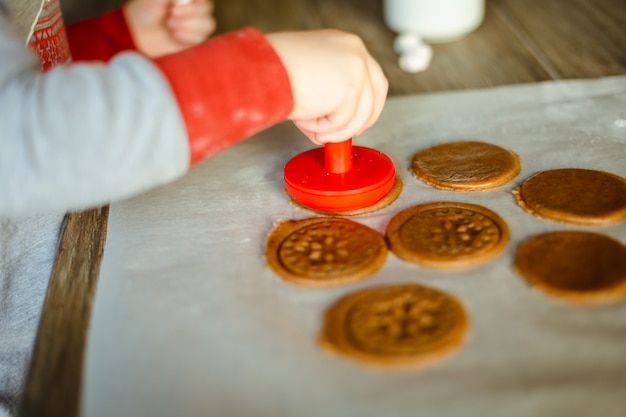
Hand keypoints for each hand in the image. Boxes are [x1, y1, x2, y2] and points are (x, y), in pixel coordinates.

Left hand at [124, 0, 215, 57]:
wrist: (138, 35)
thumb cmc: (145, 12)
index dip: (199, 0)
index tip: (192, 0)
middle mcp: (194, 9)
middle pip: (207, 9)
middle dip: (191, 12)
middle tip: (172, 13)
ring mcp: (195, 26)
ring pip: (207, 24)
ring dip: (189, 24)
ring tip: (170, 25)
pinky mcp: (194, 41)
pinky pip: (201, 38)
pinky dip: (188, 36)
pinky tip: (174, 34)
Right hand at [266, 30, 387, 143]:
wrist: (263, 71)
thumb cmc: (274, 72)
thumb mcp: (311, 76)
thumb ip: (330, 90)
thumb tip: (336, 118)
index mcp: (344, 44)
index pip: (370, 75)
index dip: (365, 102)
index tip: (357, 120)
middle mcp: (355, 50)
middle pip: (377, 92)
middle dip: (363, 120)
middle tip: (343, 135)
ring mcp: (356, 68)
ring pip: (362, 113)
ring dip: (337, 130)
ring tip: (313, 130)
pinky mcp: (350, 88)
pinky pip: (345, 123)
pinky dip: (326, 130)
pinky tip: (306, 122)